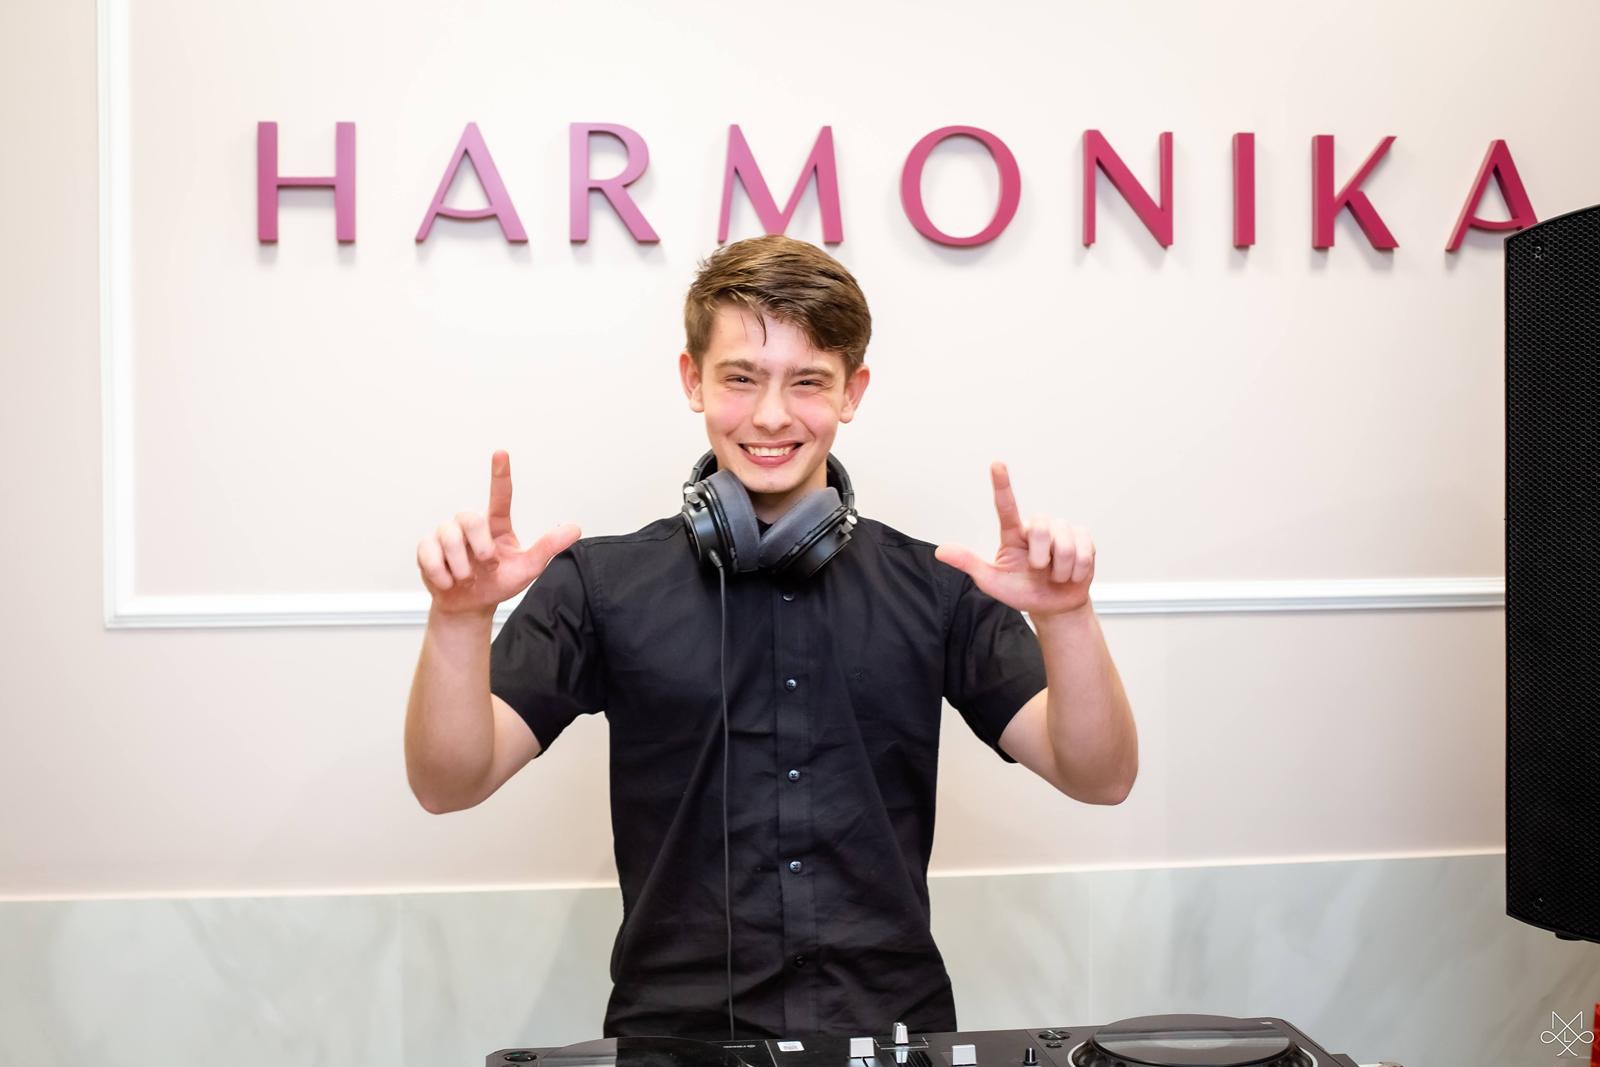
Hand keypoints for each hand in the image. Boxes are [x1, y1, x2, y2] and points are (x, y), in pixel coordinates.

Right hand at [416, 450, 580, 617]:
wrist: (470, 606)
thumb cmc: (499, 583)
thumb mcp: (527, 568)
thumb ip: (547, 548)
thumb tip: (575, 528)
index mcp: (496, 525)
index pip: (500, 495)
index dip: (500, 474)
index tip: (501, 453)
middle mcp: (470, 524)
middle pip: (470, 518)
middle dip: (480, 545)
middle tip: (487, 564)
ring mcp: (446, 534)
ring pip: (447, 535)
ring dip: (461, 565)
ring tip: (467, 578)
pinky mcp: (427, 548)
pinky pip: (429, 554)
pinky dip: (442, 574)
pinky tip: (449, 582)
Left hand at [934, 461, 1094, 617]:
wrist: (1053, 606)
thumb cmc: (1022, 591)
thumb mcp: (992, 582)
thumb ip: (969, 564)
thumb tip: (941, 551)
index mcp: (1013, 534)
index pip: (1006, 507)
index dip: (1002, 485)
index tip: (997, 465)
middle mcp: (1037, 528)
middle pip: (1041, 529)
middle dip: (1041, 557)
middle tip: (1039, 571)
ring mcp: (1062, 531)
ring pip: (1065, 543)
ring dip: (1061, 569)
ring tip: (1056, 575)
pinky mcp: (1083, 538)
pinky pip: (1084, 551)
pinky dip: (1078, 570)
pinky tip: (1072, 574)